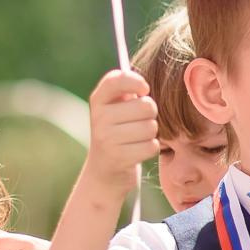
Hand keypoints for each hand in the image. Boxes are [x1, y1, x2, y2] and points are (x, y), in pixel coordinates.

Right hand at [84, 71, 158, 195]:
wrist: (104, 170)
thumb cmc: (118, 131)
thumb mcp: (116, 108)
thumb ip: (128, 89)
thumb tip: (149, 79)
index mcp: (98, 100)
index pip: (117, 79)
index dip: (136, 81)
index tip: (144, 90)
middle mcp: (99, 118)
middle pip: (146, 106)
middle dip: (150, 115)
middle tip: (139, 122)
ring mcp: (106, 138)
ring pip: (151, 127)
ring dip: (150, 134)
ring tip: (137, 138)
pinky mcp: (118, 157)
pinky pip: (151, 146)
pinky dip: (150, 149)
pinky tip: (138, 151)